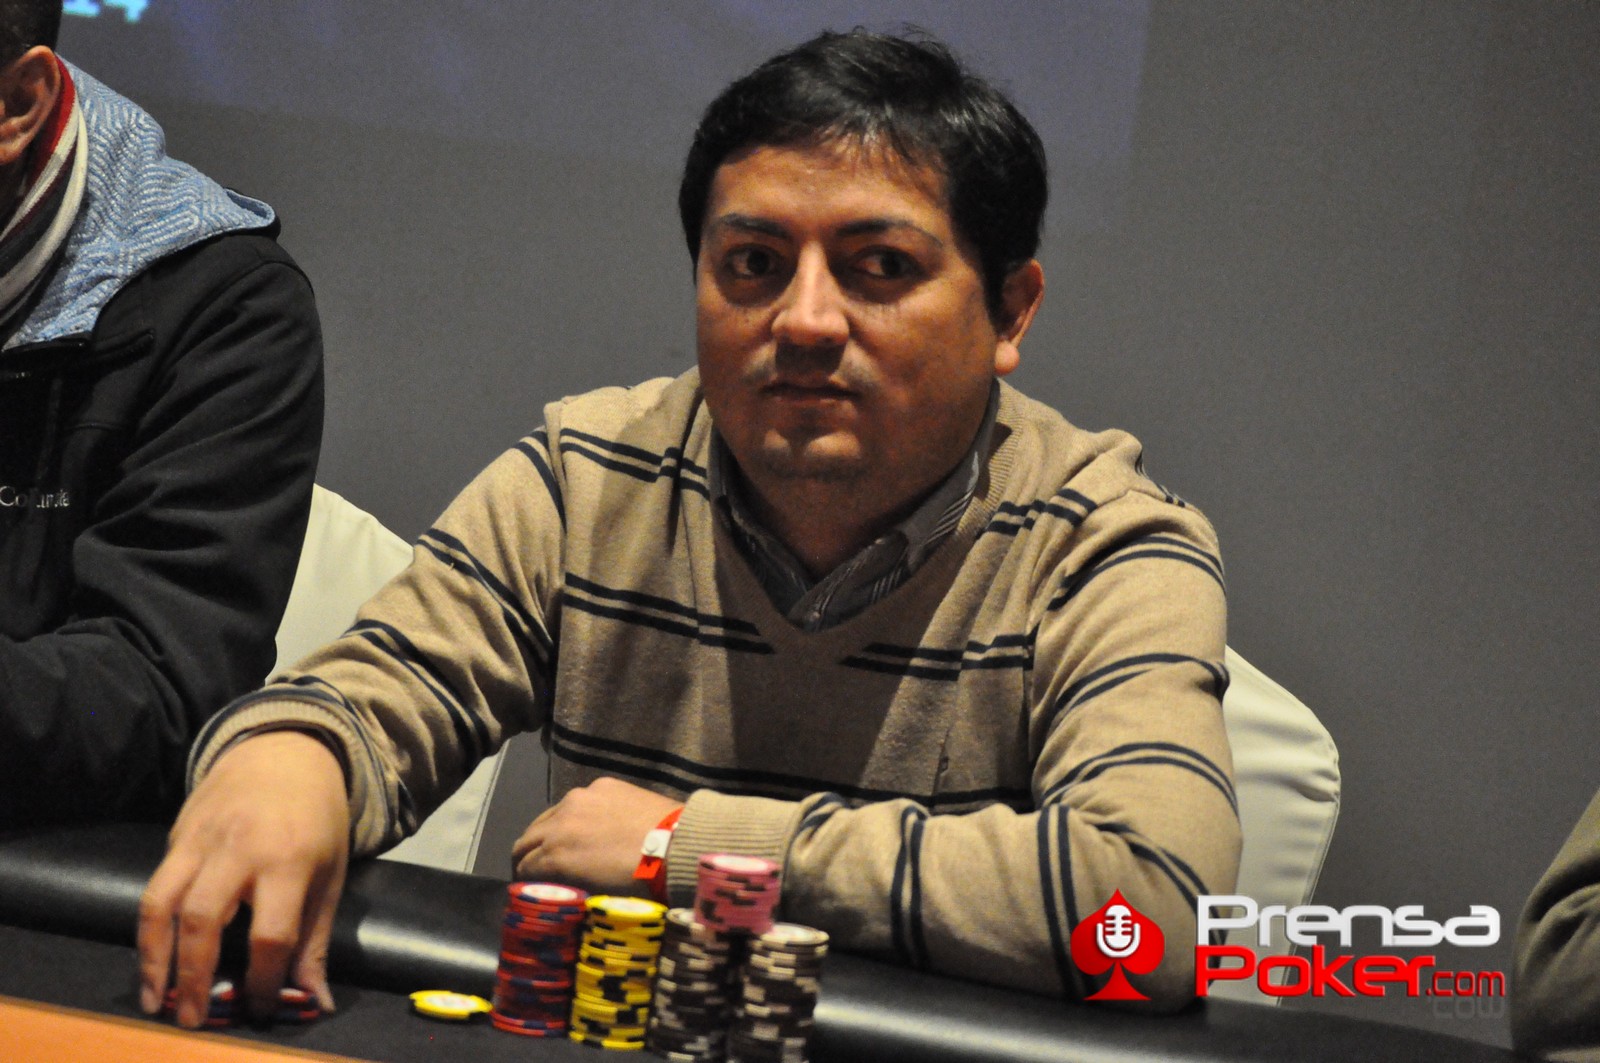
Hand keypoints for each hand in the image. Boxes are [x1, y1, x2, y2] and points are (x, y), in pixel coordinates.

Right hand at [137, 730, 349, 1027]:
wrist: (285, 750)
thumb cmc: (316, 818)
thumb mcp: (331, 874)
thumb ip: (316, 941)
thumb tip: (314, 1001)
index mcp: (289, 860)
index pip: (271, 933)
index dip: (264, 980)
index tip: (261, 1008)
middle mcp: (240, 848)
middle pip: (204, 919)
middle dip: (194, 976)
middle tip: (191, 1018)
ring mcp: (201, 839)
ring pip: (162, 902)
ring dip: (154, 957)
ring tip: (156, 999)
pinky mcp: (176, 835)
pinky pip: (154, 886)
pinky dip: (148, 928)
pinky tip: (153, 958)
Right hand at [511, 777, 680, 894]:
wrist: (676, 844)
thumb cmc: (637, 880)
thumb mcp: (592, 892)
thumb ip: (564, 884)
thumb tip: (552, 887)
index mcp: (554, 853)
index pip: (524, 868)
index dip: (524, 880)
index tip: (530, 887)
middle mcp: (559, 821)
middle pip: (527, 839)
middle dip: (526, 856)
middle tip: (534, 869)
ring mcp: (579, 798)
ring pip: (549, 816)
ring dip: (547, 832)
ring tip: (560, 844)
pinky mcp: (601, 785)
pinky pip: (578, 802)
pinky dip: (576, 815)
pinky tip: (591, 824)